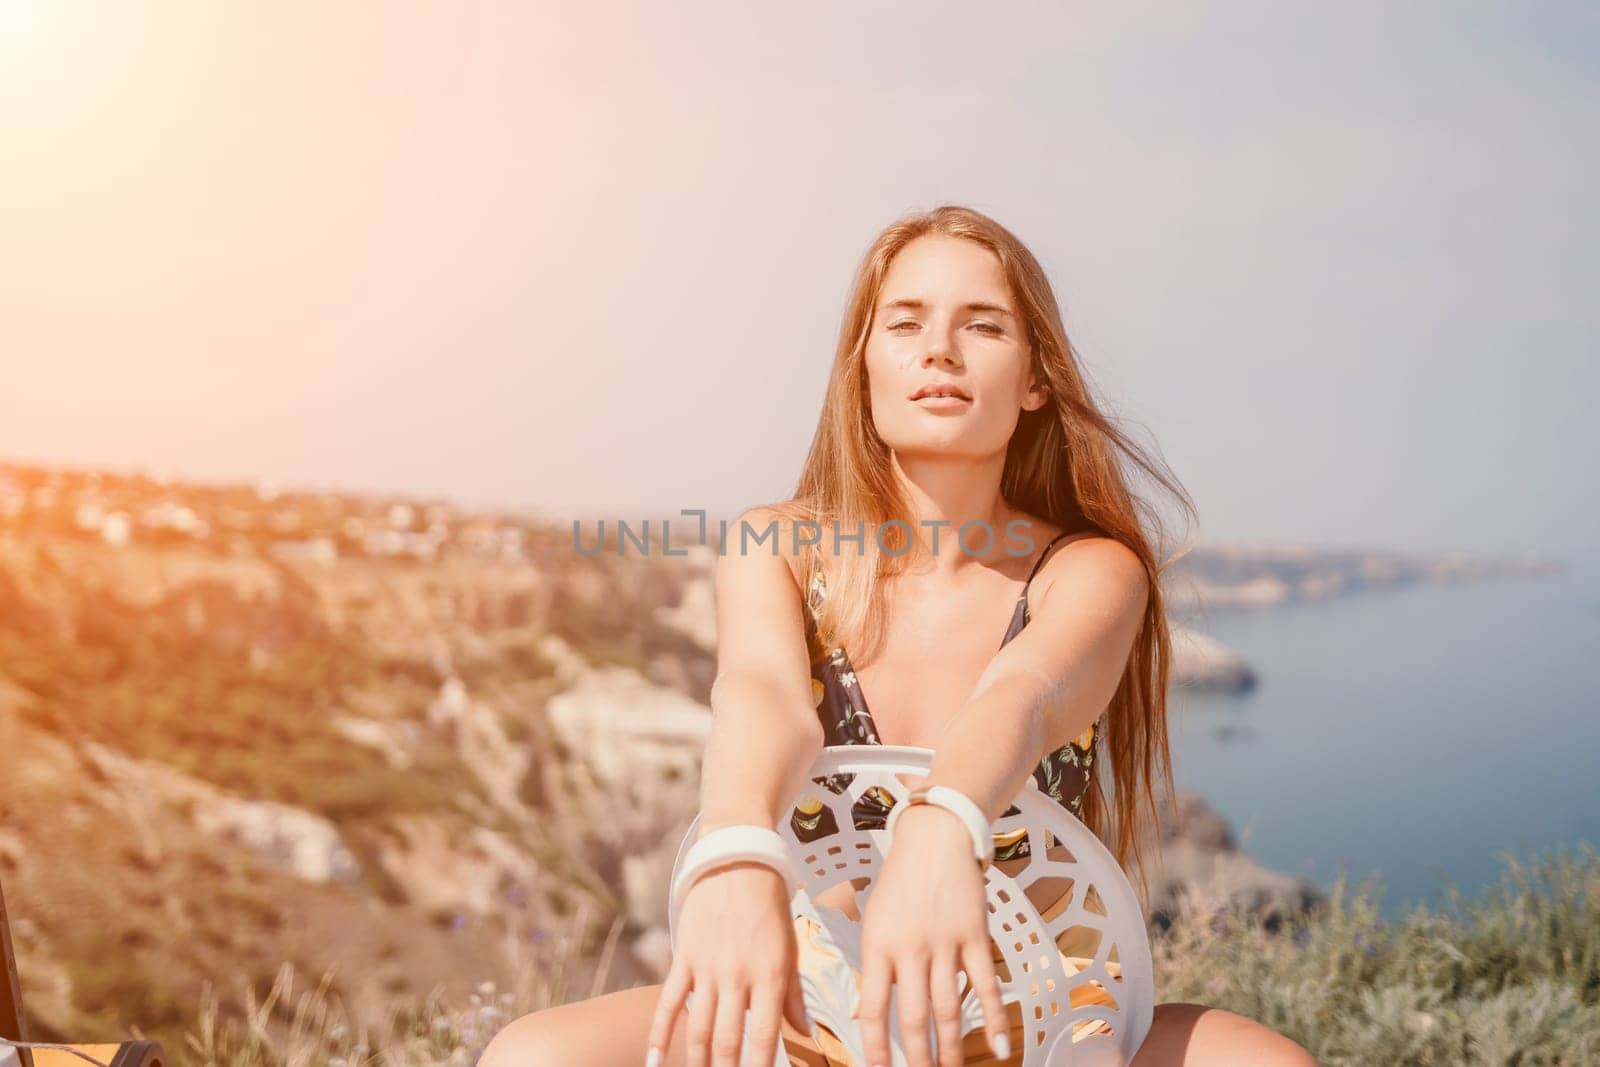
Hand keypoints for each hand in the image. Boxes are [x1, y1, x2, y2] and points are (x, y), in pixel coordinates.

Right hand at [646, 861, 810, 1066]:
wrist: (737, 862)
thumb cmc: (769, 907)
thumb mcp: (790, 949)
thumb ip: (794, 995)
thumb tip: (805, 1034)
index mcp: (770, 975)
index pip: (765, 1037)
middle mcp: (737, 976)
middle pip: (727, 1040)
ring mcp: (707, 968)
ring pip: (698, 1028)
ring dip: (695, 1062)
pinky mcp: (684, 958)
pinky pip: (669, 1002)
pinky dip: (659, 1033)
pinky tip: (654, 1060)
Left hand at [855, 804, 1010, 1066]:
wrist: (935, 838)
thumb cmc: (900, 881)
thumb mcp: (873, 921)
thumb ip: (874, 966)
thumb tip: (868, 1012)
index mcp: (878, 946)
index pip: (873, 1008)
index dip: (875, 1046)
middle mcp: (911, 949)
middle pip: (914, 1016)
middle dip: (917, 1058)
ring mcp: (945, 943)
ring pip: (948, 1008)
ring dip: (950, 1049)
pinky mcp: (975, 937)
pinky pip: (985, 985)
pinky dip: (993, 1018)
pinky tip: (997, 1046)